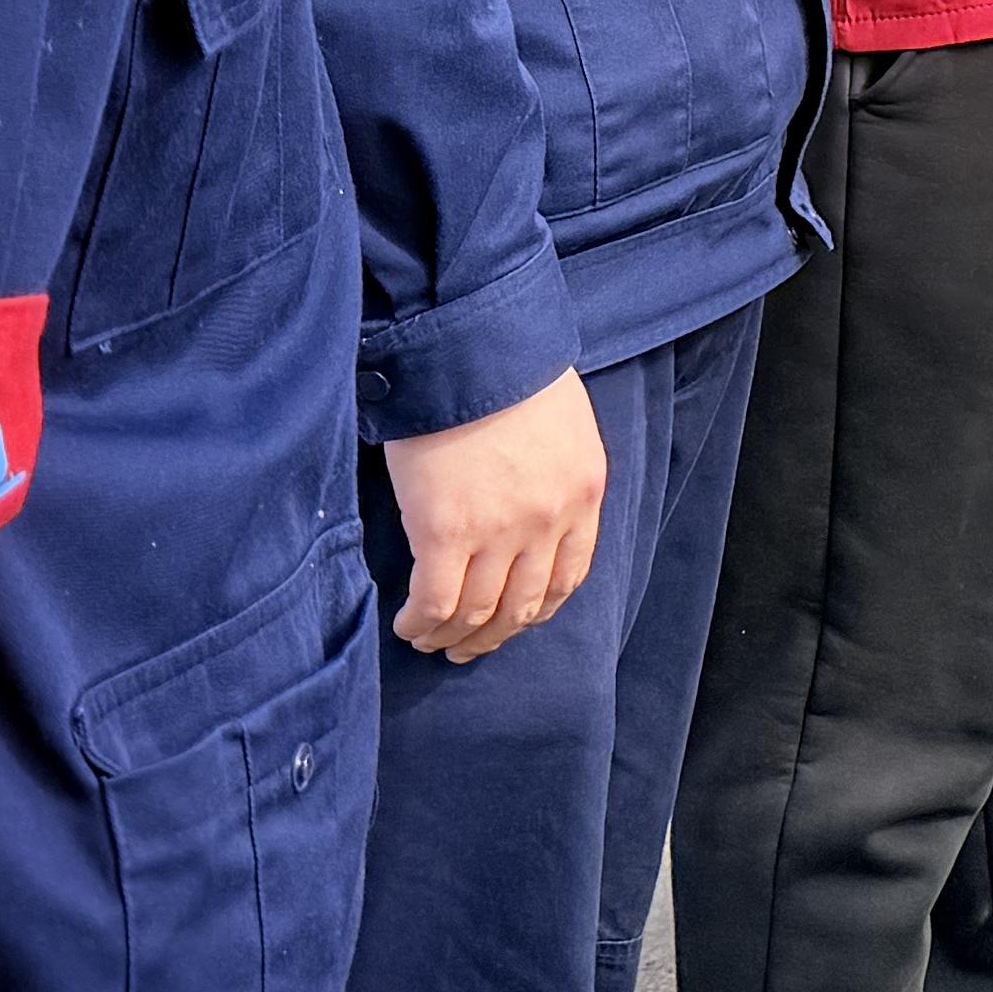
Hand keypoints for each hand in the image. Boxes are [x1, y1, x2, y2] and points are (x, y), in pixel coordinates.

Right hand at [385, 369, 607, 661]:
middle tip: (468, 648)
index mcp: (583, 493)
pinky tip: (409, 626)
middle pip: (524, 605)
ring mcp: (499, 531)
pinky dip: (421, 624)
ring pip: (478, 612)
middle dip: (494, 635)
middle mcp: (548, 520)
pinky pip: (436, 602)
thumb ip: (554, 472)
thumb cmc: (510, 366)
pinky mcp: (447, 532)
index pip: (569, 577)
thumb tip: (528, 507)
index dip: (537, 609)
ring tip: (431, 642)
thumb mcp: (562, 423)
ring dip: (453, 637)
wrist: (471, 343)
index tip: (515, 620)